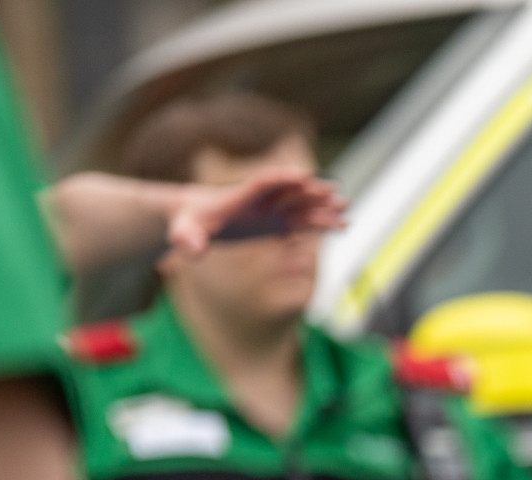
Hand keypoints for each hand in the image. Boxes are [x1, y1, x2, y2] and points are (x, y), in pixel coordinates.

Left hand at [167, 170, 345, 258]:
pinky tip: (341, 227)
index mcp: (239, 197)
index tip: (303, 177)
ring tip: (348, 208)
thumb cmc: (186, 223)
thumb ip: (187, 240)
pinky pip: (303, 222)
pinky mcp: (276, 224)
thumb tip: (193, 251)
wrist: (192, 218)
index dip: (282, 178)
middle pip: (289, 191)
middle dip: (312, 191)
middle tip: (336, 192)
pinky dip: (321, 224)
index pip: (262, 182)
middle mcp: (260, 201)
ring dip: (323, 207)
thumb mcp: (183, 232)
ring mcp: (271, 212)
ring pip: (301, 206)